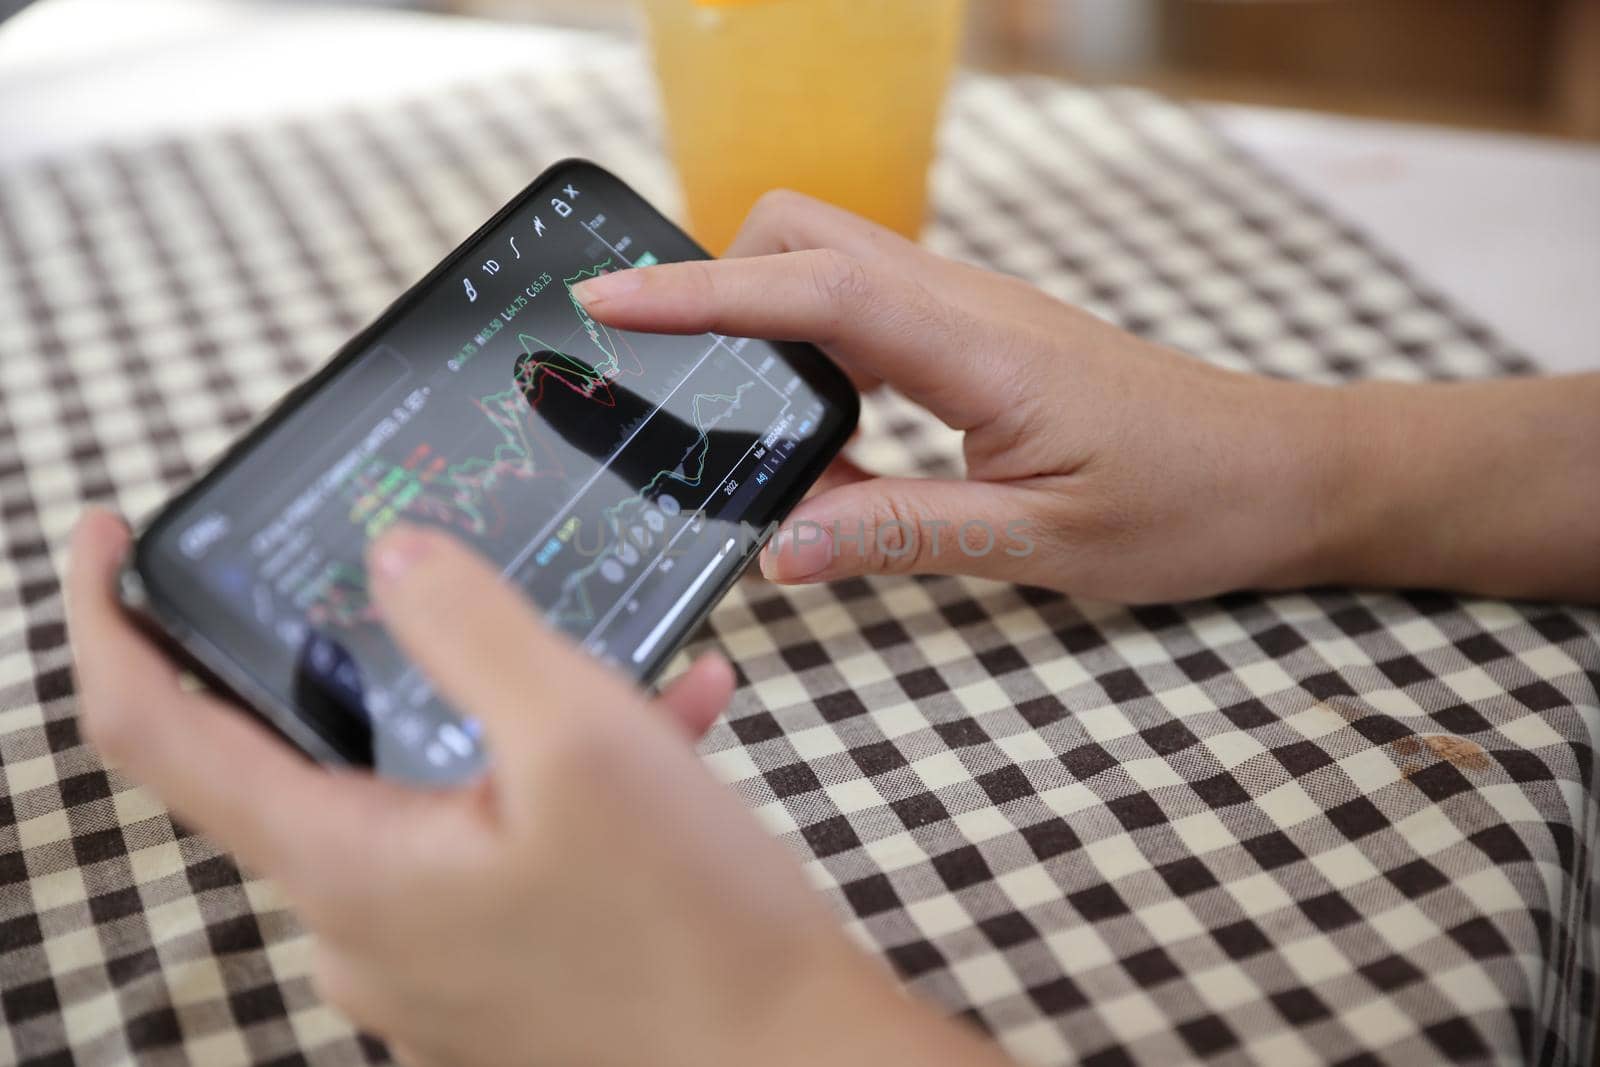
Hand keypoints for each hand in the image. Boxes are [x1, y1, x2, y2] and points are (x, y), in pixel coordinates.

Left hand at [67, 510, 1014, 1066]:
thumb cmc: (693, 929)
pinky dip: (555, 784)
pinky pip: (492, 844)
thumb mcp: (583, 738)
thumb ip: (470, 631)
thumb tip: (396, 560)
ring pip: (427, 791)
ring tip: (630, 673)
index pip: (155, 734)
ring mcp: (428, 961)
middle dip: (380, 656)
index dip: (111, 623)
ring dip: (509, 716)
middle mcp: (363, 928)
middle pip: (308, 753)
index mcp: (346, 867)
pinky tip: (669, 730)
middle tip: (443, 583)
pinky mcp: (495, 970)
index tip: (110, 538)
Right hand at [574, 191, 1599, 603]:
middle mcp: (965, 306)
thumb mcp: (1042, 542)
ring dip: (763, 313)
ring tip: (717, 406)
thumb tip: (779, 542)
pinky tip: (821, 438)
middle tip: (665, 368)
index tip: (606, 302)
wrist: (1283, 471)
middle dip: (720, 278)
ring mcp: (974, 315)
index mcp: (974, 347)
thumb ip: (905, 533)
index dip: (700, 292)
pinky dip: (817, 351)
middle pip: (808, 236)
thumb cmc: (1186, 503)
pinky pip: (872, 315)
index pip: (812, 291)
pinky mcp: (983, 340)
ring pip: (836, 267)